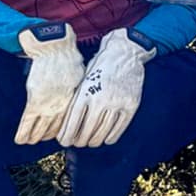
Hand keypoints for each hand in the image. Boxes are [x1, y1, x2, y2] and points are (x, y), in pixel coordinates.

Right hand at [15, 23, 83, 143]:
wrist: (54, 50)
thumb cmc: (70, 61)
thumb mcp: (81, 79)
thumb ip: (77, 93)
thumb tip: (78, 99)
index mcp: (74, 101)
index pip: (69, 124)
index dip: (63, 131)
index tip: (59, 135)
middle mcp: (62, 106)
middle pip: (55, 129)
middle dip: (47, 136)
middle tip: (41, 139)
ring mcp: (47, 105)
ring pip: (40, 128)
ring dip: (34, 137)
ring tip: (30, 141)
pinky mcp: (33, 100)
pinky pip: (27, 121)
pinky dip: (23, 132)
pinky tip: (20, 140)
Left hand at [56, 29, 155, 147]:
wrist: (125, 52)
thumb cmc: (101, 65)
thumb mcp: (84, 78)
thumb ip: (77, 98)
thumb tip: (68, 122)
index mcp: (85, 92)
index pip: (72, 121)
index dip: (67, 135)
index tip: (64, 142)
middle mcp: (101, 99)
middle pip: (87, 130)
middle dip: (80, 141)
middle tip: (78, 143)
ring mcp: (117, 102)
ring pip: (103, 132)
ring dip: (95, 141)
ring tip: (91, 142)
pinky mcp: (131, 104)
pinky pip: (120, 127)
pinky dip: (112, 137)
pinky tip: (106, 139)